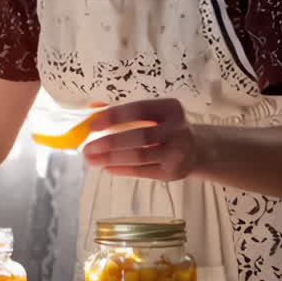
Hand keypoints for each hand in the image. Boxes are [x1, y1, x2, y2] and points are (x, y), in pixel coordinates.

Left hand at [81, 98, 200, 180]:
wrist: (195, 151)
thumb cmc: (163, 130)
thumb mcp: (151, 116)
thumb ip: (123, 113)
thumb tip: (92, 109)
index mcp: (170, 108)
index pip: (138, 110)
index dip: (113, 116)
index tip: (91, 125)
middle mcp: (178, 129)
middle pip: (139, 136)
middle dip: (109, 143)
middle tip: (86, 148)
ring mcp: (178, 152)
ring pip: (139, 156)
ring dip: (111, 159)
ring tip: (92, 160)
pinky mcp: (173, 172)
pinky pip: (142, 171)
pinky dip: (122, 170)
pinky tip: (107, 167)